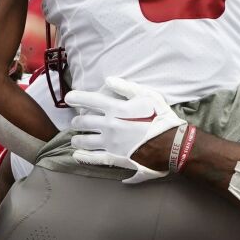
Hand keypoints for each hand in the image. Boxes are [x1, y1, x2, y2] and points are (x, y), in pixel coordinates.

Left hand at [65, 76, 184, 170]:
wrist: (172, 145)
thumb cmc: (162, 118)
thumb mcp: (148, 96)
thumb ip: (126, 88)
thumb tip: (109, 80)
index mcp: (115, 108)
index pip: (89, 100)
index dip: (76, 98)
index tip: (68, 99)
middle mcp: (109, 125)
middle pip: (83, 123)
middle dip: (77, 122)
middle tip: (76, 123)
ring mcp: (109, 143)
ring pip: (84, 141)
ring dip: (77, 139)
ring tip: (76, 140)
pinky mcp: (114, 158)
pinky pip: (93, 159)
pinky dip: (82, 157)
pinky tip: (77, 156)